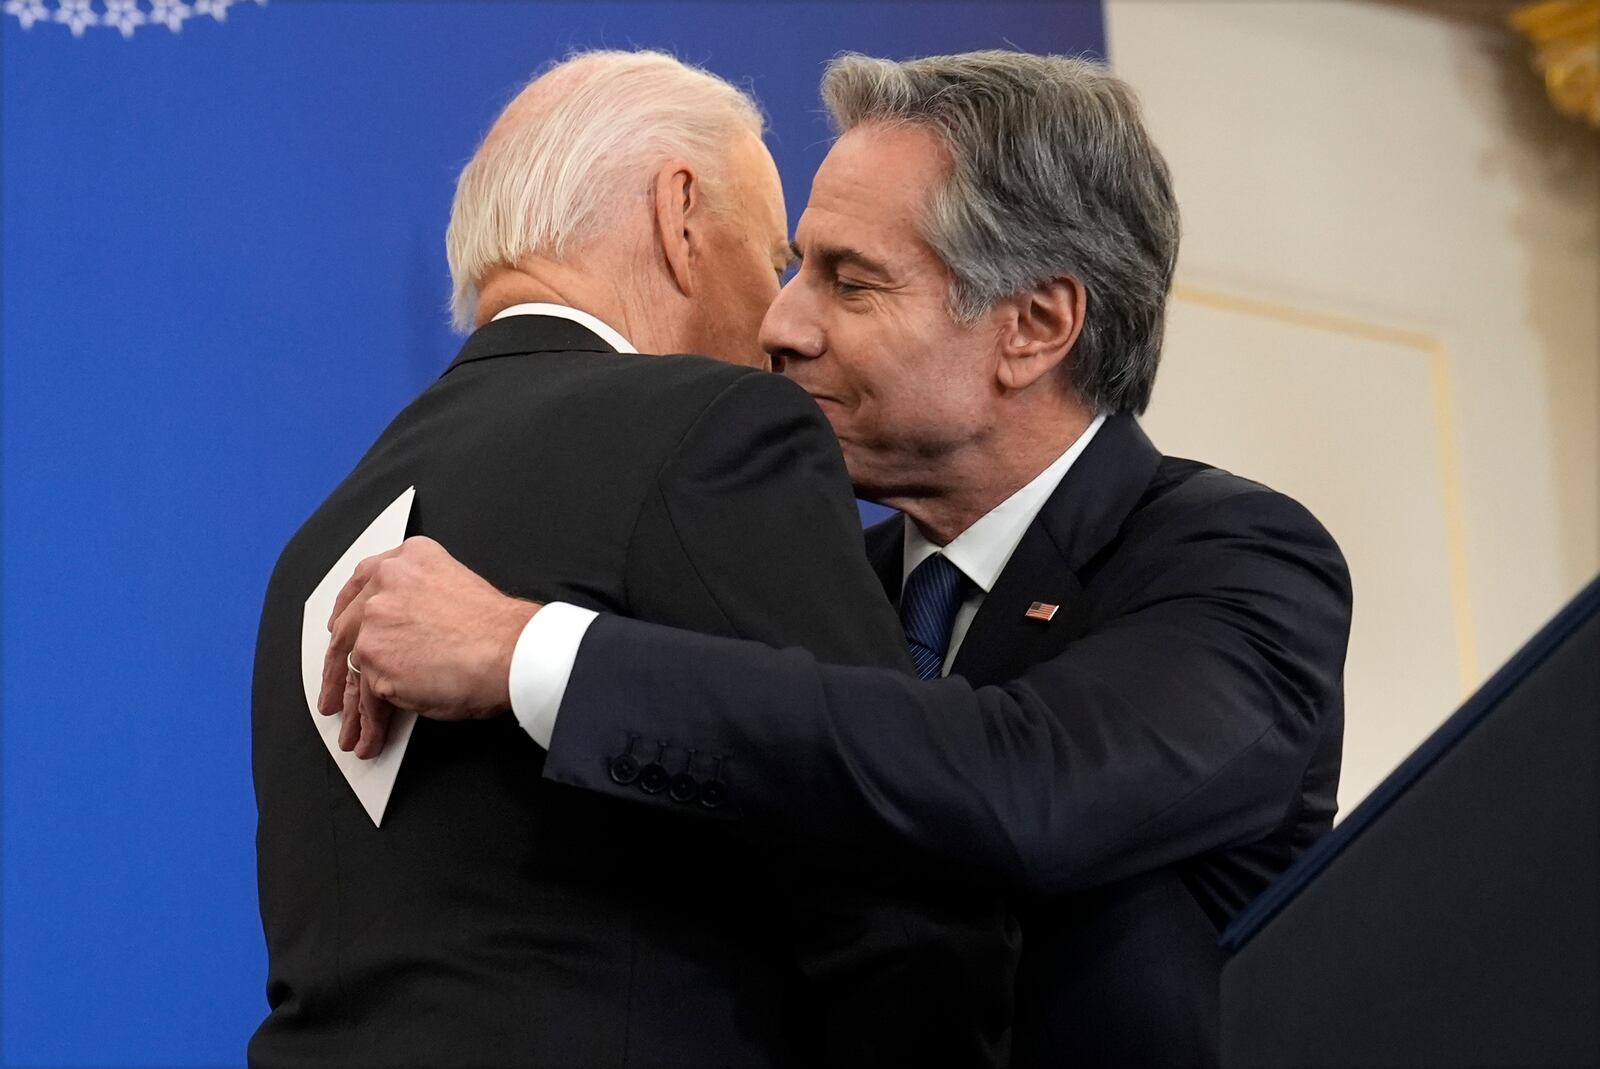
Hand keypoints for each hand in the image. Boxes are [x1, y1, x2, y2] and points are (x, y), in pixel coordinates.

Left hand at [317, 536, 540, 757]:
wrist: (512, 651)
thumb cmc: (499, 631)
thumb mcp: (455, 592)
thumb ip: (419, 604)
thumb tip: (404, 639)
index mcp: (409, 560)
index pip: (363, 586)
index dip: (348, 615)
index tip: (340, 630)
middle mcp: (386, 583)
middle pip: (347, 629)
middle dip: (337, 667)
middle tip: (335, 689)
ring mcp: (375, 620)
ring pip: (353, 668)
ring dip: (352, 704)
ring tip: (353, 728)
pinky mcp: (374, 658)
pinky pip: (366, 698)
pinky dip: (369, 722)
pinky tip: (372, 737)